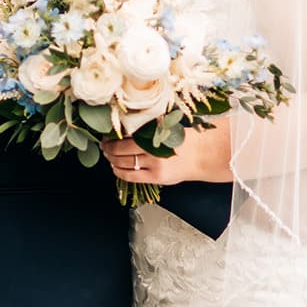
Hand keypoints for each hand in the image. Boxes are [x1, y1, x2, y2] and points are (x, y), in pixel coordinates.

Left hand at [105, 124, 230, 186]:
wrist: (202, 155)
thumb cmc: (184, 141)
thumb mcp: (165, 129)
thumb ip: (146, 131)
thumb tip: (123, 133)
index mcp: (155, 135)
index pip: (126, 137)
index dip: (112, 139)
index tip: (106, 138)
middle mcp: (154, 150)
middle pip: (122, 150)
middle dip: (109, 149)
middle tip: (104, 147)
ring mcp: (155, 165)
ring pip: (125, 163)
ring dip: (112, 160)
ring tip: (109, 157)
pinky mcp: (156, 177)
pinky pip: (132, 176)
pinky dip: (120, 172)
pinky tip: (116, 168)